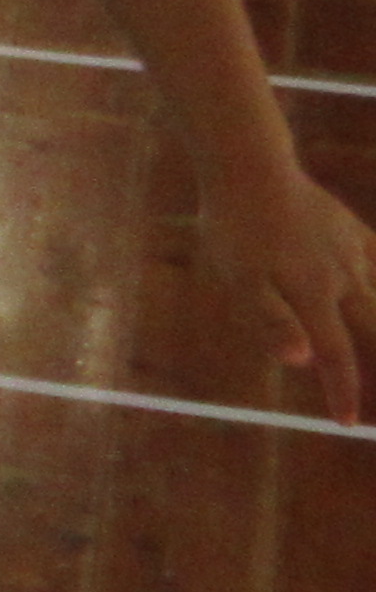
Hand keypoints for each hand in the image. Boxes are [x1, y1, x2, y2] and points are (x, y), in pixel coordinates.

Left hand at [216, 157, 375, 427]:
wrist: (250, 167)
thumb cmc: (235, 228)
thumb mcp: (238, 277)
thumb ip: (271, 320)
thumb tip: (302, 361)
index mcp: (316, 296)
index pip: (336, 356)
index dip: (342, 391)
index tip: (346, 423)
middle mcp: (346, 278)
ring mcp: (356, 254)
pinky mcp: (356, 233)